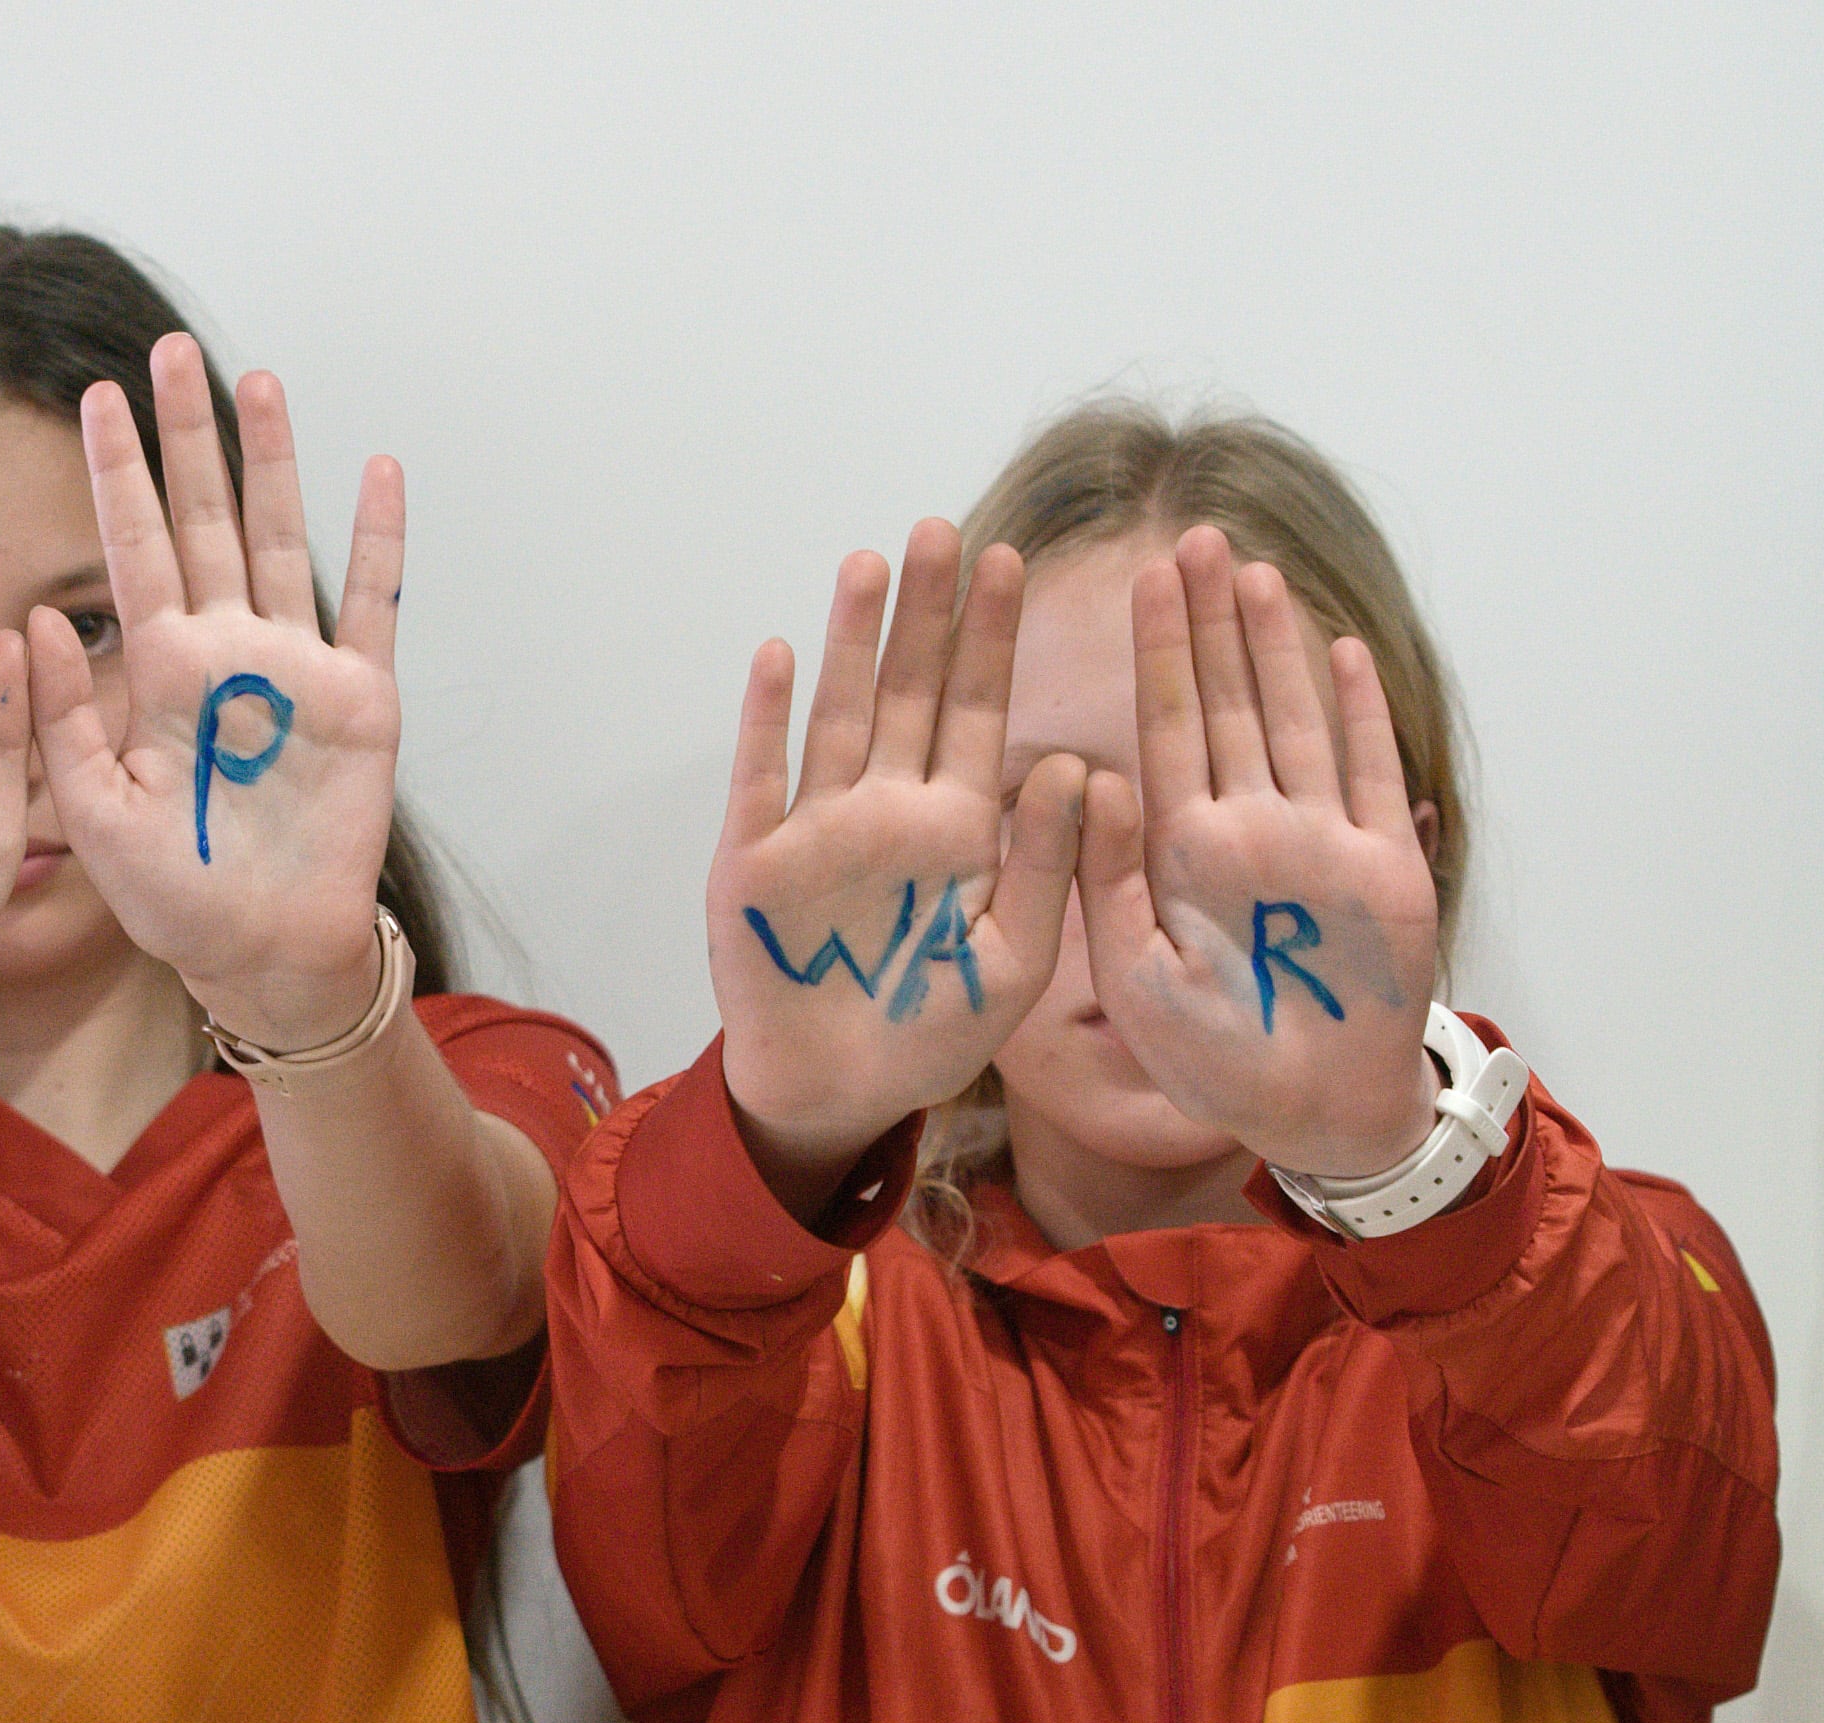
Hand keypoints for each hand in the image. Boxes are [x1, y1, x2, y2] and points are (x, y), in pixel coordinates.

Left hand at [30, 338, 404, 1048]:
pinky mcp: (360, 699)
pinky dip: (380, 539)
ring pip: (283, 539)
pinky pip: (374, 604)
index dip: (115, 473)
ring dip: (274, 461)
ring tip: (261, 381)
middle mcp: (226, 650)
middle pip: (206, 519)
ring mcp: (296, 668)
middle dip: (188, 436)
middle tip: (170, 349)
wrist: (263, 952)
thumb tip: (35, 621)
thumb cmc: (174, 896)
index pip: (131, 548)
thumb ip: (64, 722)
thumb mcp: (94, 815)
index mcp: (158, 671)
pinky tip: (380, 468)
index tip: (97, 395)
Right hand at [708, 523, 1100, 1188]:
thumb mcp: (1017, 961)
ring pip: (839, 714)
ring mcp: (819, 828)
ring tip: (867, 563)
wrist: (838, 1092)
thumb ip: (1044, 866)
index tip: (1013, 561)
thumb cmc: (932, 1031)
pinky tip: (779, 653)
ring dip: (849, 640)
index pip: (982, 710)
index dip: (994, 638)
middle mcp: (890, 809)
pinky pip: (762, 778)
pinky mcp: (756, 861)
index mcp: (959, 827)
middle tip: (941, 529)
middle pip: (910, 690)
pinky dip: (768, 719)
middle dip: (926, 612)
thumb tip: (1067, 761)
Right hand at [1085, 528, 1440, 1178]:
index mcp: (1190, 858)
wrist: (1338, 1114)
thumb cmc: (1221, 1060)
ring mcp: (1337, 840)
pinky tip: (1338, 648)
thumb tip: (1090, 775)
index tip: (1152, 578)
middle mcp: (1265, 831)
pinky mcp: (1398, 862)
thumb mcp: (1134, 987)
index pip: (1170, 724)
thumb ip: (1107, 879)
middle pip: (1233, 700)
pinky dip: (1360, 702)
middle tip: (1197, 539)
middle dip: (1211, 615)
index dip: (1161, 645)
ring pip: (1302, 714)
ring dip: (1275, 639)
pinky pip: (1377, 762)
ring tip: (1252, 571)